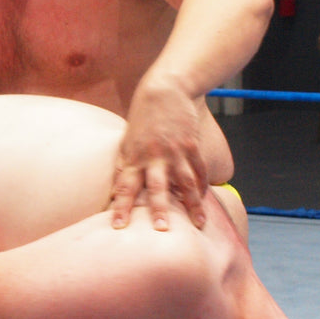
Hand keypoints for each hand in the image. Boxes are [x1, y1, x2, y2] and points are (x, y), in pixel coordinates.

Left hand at [109, 84, 207, 230]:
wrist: (164, 89)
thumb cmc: (142, 117)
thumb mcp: (127, 140)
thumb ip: (123, 165)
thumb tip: (116, 190)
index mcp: (133, 157)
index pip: (124, 187)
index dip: (120, 206)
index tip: (117, 226)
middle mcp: (153, 157)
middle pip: (156, 187)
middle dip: (159, 209)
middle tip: (162, 229)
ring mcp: (175, 151)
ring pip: (185, 182)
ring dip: (192, 204)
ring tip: (199, 223)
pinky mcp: (191, 144)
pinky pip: (199, 169)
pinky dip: (202, 185)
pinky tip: (204, 199)